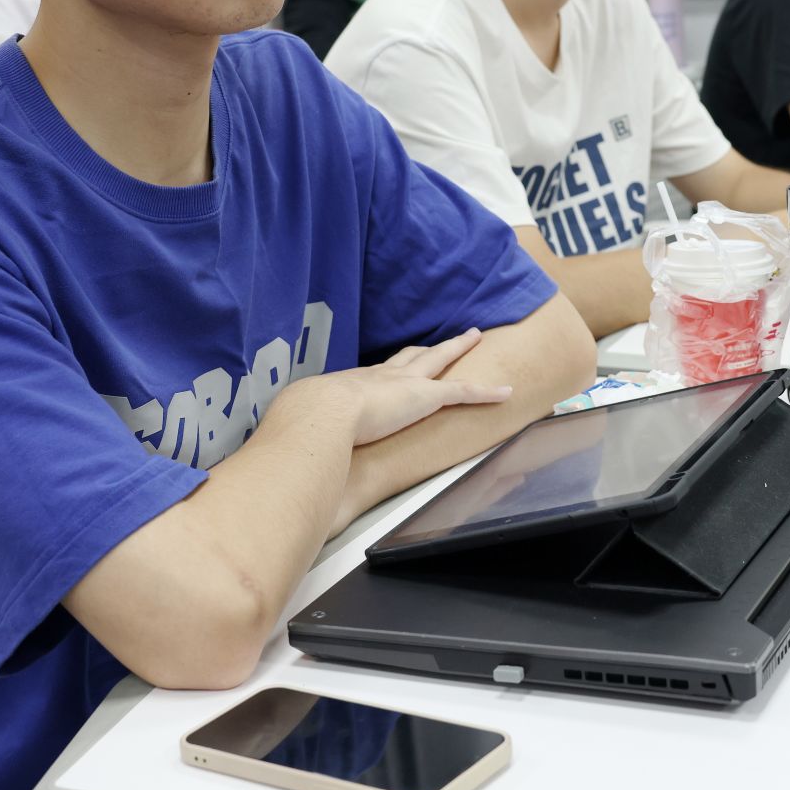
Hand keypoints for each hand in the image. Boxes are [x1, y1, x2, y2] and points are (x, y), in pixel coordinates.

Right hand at [288, 328, 509, 447]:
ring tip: (474, 336)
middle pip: (412, 355)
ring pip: (440, 360)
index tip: (395, 362)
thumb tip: (283, 452)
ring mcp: (406, 384)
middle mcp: (382, 376)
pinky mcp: (426, 397)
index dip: (391, 367)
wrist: (320, 414)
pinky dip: (486, 392)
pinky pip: (464, 392)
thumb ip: (300, 434)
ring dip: (457, 349)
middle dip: (429, 346)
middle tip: (445, 336)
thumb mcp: (301, 425)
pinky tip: (506, 392)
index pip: (378, 372)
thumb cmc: (305, 423)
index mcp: (355, 384)